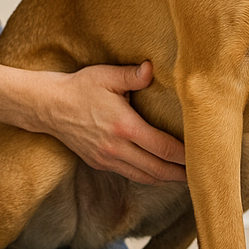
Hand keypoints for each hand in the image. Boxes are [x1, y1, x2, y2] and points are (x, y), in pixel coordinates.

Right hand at [28, 61, 186, 184]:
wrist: (48, 106)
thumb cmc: (80, 87)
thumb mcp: (106, 75)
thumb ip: (133, 75)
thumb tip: (152, 69)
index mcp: (124, 127)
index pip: (163, 147)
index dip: (184, 155)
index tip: (200, 157)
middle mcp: (116, 148)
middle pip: (157, 169)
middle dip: (180, 174)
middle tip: (200, 175)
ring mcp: (107, 159)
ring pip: (143, 177)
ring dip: (165, 179)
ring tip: (183, 179)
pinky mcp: (99, 163)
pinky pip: (129, 174)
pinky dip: (147, 176)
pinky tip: (157, 172)